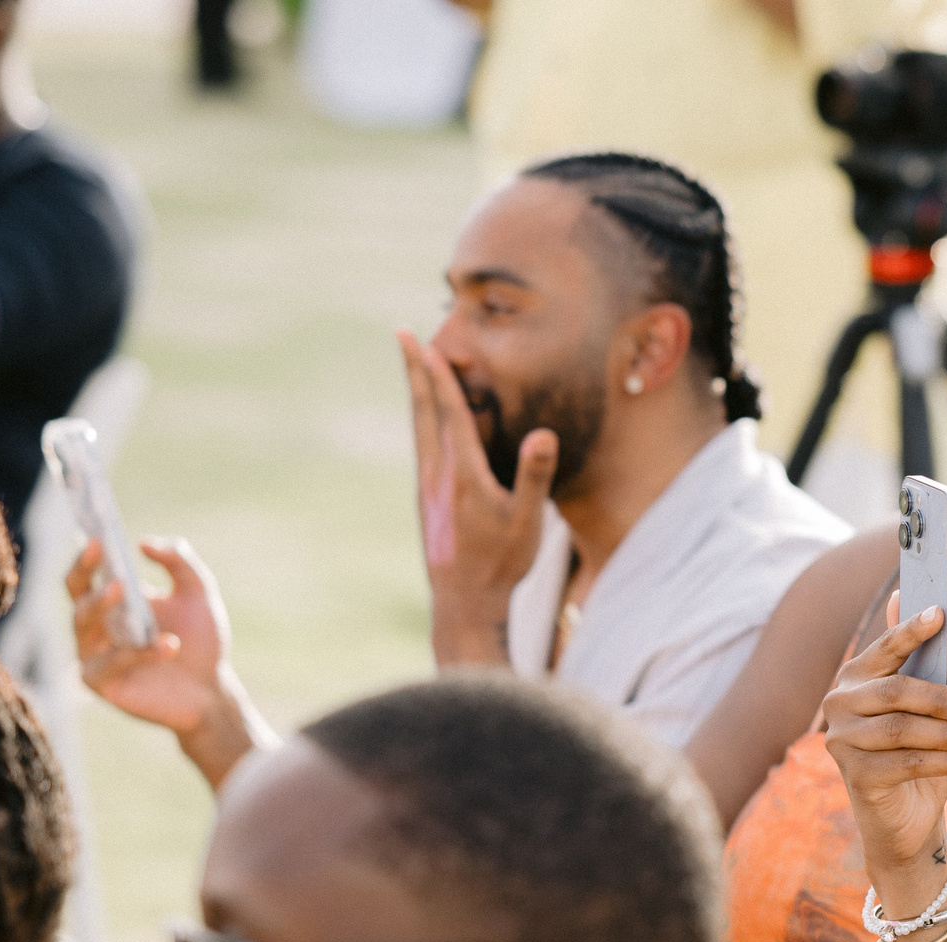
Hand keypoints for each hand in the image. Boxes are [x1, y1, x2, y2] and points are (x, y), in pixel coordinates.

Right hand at [70, 537, 271, 788]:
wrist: (213, 690)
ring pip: (85, 626)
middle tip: (110, 568)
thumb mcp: (198, 594)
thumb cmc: (201, 641)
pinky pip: (110, 663)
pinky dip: (140, 652)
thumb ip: (179, 562)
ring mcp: (93, 654)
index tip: (99, 538)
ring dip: (104, 608)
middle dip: (87, 578)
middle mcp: (95, 625)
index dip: (87, 556)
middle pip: (76, 595)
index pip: (86, 574)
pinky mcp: (100, 682)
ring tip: (128, 592)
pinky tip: (170, 645)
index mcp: (112, 601)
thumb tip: (143, 543)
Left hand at [398, 329, 553, 665]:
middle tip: (403, 334)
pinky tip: (423, 416)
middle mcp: (438, 474)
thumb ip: (534, 476)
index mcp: (463, 474)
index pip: (449, 412)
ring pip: (419, 426)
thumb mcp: (527, 521)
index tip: (424, 342)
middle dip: (415, 370)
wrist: (464, 602)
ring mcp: (429, 486)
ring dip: (415, 391)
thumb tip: (544, 434)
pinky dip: (421, 418)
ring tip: (410, 363)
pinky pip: (422, 445)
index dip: (437, 375)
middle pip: (424, 410)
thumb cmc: (502, 562)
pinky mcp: (428, 498)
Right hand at [821, 594, 946, 900]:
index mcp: (854, 678)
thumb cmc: (918, 753)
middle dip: (943, 699)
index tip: (940, 613)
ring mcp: (840, 741)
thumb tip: (901, 594)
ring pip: (903, 729)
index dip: (911, 630)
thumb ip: (917, 660)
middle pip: (896, 691)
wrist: (906, 819)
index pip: (884, 648)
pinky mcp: (854, 776)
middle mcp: (838, 704)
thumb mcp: (924, 709)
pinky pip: (907, 763)